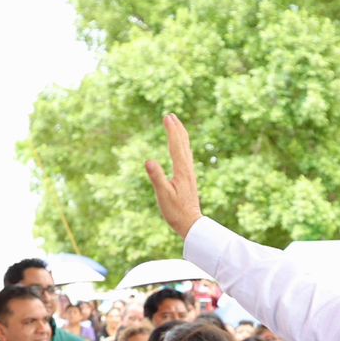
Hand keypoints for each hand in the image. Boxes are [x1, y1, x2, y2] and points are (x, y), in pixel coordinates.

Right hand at [143, 113, 204, 239]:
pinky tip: (181, 149)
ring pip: (186, 149)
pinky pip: (186, 157)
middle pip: (184, 143)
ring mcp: (190, 173)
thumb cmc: (176, 212)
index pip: (176, 145)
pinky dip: (183, 146)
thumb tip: (148, 161)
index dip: (171, 130)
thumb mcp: (163, 195)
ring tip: (176, 126)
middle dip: (177, 128)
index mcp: (181, 170)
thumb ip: (156, 177)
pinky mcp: (189, 179)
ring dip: (181, 135)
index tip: (167, 117)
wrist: (191, 224)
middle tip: (171, 115)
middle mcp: (188, 169)